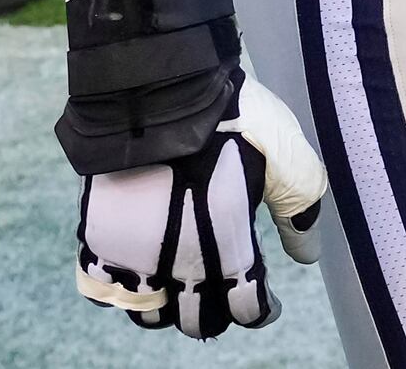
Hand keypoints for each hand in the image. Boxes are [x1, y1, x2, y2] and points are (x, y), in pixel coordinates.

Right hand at [76, 72, 328, 335]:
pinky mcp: (99, 233)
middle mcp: (180, 259)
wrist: (162, 83)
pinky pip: (101, 287)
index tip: (266, 304)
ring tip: (181, 282)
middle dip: (216, 312)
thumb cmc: (235, 114)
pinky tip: (140, 269)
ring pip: (149, 313)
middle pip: (198, 321)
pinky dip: (121, 288)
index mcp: (230, 244)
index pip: (245, 310)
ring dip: (168, 305)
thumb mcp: (288, 156)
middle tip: (224, 292)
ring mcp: (133, 250)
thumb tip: (306, 256)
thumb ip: (300, 211)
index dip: (259, 312)